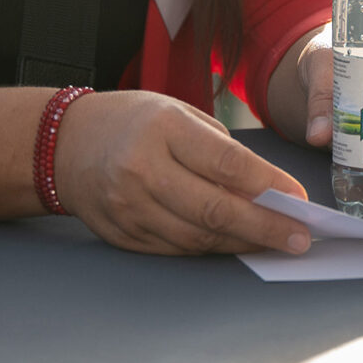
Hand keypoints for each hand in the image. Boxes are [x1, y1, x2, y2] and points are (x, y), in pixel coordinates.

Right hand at [53, 90, 313, 255]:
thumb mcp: (176, 112)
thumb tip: (266, 190)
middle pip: (215, 209)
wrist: (63, 145)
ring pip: (198, 238)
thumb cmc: (131, 122)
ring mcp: (129, 207)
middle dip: (265, 228)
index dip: (268, 185)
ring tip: (274, 243)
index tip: (299, 198)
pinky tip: (234, 245)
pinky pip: (176, 250)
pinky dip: (210, 249)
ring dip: (242, 243)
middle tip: (299, 238)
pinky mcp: (122, 235)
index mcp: (162, 129)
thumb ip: (219, 149)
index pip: (226, 164)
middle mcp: (142, 170)